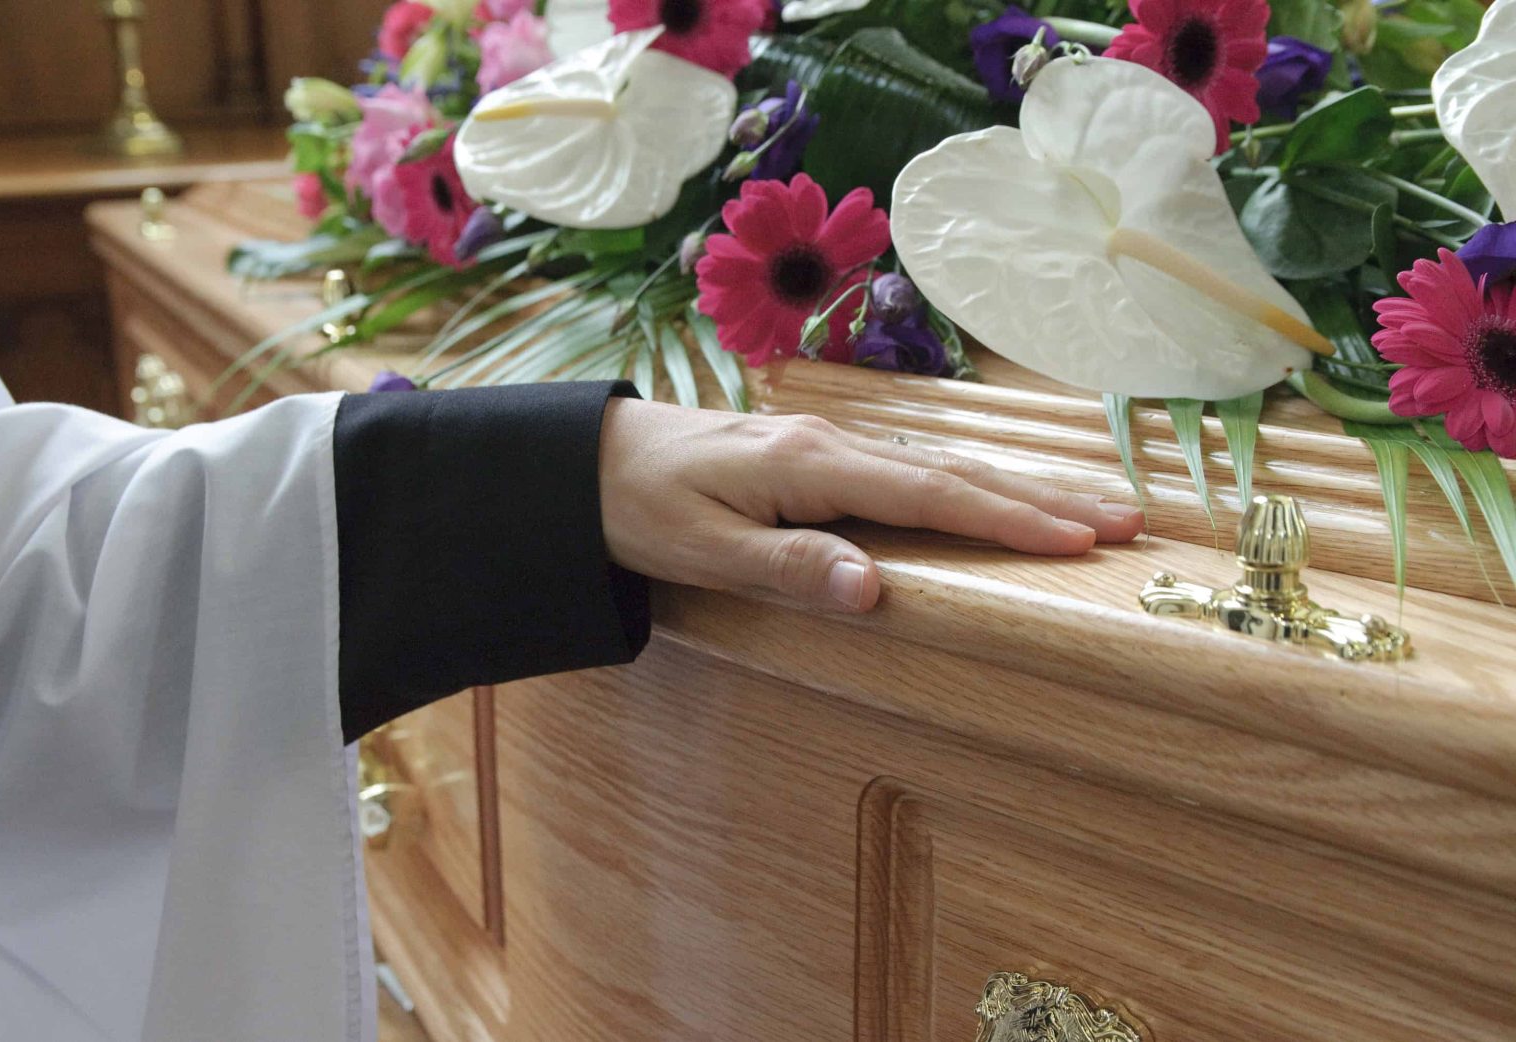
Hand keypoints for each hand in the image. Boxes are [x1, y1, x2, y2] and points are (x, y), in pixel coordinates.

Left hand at [597, 400, 1143, 611]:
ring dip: (1016, 487)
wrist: (586, 461)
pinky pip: (912, 469)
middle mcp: (835, 448)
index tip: (1079, 541)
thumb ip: (790, 568)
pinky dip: (967, 483)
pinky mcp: (818, 459)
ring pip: (941, 466)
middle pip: (956, 473)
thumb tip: (876, 590)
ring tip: (1085, 506)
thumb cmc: (641, 508)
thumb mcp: (705, 550)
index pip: (932, 496)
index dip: (1008, 519)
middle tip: (1126, 517)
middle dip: (1042, 497)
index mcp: (814, 468)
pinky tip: (991, 494)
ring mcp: (830, 449)